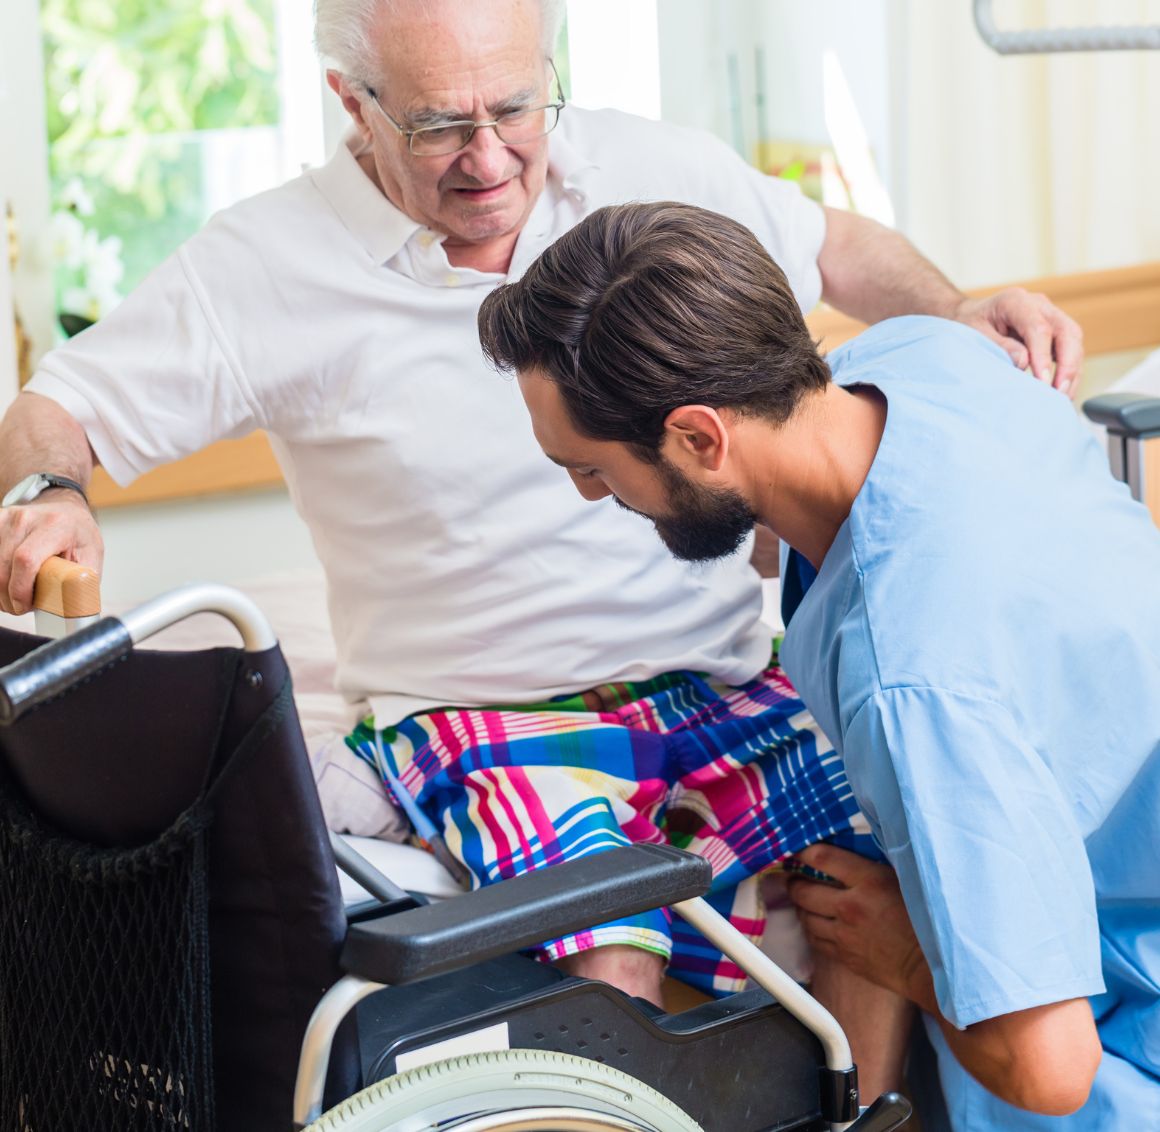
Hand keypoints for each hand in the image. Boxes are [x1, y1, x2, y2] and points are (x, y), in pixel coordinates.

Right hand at [0, 494, 103, 615]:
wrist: (64, 511)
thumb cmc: (78, 537)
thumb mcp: (91, 557)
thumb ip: (82, 582)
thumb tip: (76, 612)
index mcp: (57, 525)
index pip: (26, 559)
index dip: (21, 589)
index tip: (25, 606)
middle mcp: (27, 518)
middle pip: (2, 566)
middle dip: (7, 596)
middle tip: (20, 607)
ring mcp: (6, 517)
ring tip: (13, 596)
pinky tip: (4, 583)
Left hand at [785, 843, 933, 1009]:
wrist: (932, 968)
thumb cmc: (927, 921)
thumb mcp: (905, 881)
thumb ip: (874, 868)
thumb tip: (852, 854)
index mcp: (868, 882)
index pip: (822, 858)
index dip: (803, 852)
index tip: (798, 851)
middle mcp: (850, 907)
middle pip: (803, 890)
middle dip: (795, 881)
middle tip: (796, 877)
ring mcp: (844, 934)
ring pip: (805, 917)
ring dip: (802, 906)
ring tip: (805, 899)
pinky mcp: (844, 956)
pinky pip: (815, 939)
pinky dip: (811, 928)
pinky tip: (817, 923)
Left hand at [952, 289, 1082, 396]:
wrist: (969, 314)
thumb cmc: (968, 324)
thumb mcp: (973, 333)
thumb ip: (998, 346)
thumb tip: (1023, 361)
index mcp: (1016, 301)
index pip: (1039, 329)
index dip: (1043, 357)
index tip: (1043, 382)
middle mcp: (1038, 305)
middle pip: (1067, 331)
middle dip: (1068, 364)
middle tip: (1060, 392)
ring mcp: (1049, 315)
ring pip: (1074, 340)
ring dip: (1073, 370)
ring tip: (1063, 397)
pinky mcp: (1054, 330)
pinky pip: (1070, 348)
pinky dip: (1069, 370)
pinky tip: (1064, 390)